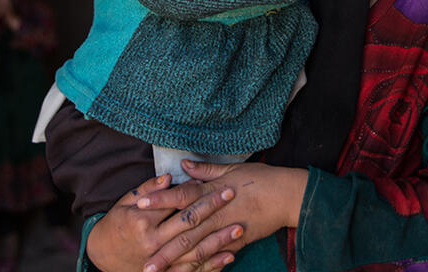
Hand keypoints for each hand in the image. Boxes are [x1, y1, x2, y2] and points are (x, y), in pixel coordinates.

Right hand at [87, 174, 242, 271]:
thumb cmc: (115, 224)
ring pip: (195, 249)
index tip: (213, 182)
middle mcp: (153, 242)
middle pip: (188, 223)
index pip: (174, 203)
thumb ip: (148, 189)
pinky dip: (213, 264)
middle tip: (231, 194)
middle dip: (212, 208)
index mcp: (143, 222)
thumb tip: (169, 177)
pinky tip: (230, 255)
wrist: (102, 256)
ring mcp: (161, 261)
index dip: (195, 192)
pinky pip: (193, 270)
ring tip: (239, 227)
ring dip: (219, 239)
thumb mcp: (126, 202)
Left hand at [139, 161, 308, 271]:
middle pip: (185, 228)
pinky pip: (215, 255)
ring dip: (175, 259)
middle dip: (162, 243)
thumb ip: (206, 170)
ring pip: (197, 247)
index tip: (139, 204)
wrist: (288, 195)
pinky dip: (200, 265)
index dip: (160, 199)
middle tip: (141, 254)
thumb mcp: (233, 169)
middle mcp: (217, 210)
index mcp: (213, 190)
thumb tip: (184, 165)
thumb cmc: (261, 178)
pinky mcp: (238, 240)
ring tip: (156, 270)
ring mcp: (227, 228)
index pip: (182, 195)